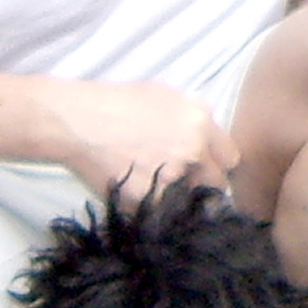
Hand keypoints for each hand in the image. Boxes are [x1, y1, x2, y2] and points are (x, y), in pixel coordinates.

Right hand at [53, 80, 239, 205]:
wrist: (77, 121)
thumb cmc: (116, 102)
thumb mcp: (164, 96)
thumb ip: (193, 118)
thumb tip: (205, 136)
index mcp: (199, 124)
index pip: (230, 158)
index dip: (217, 163)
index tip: (206, 168)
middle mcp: (192, 151)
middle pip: (216, 183)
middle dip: (202, 182)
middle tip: (180, 179)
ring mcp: (171, 177)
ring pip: (190, 199)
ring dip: (178, 197)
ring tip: (154, 185)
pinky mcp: (148, 198)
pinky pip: (162, 211)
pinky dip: (152, 207)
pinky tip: (137, 192)